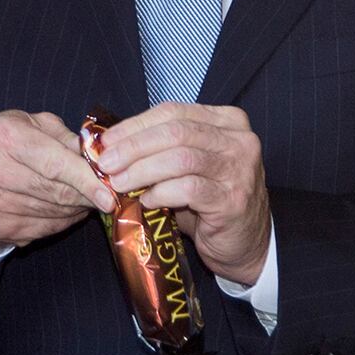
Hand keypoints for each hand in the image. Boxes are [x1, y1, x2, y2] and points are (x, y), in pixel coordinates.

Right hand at [0, 110, 113, 251]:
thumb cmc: (0, 144)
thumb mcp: (28, 124)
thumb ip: (64, 136)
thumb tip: (97, 156)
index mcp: (5, 139)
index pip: (55, 164)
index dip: (86, 180)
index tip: (109, 191)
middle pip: (58, 191)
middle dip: (89, 194)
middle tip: (109, 190)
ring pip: (57, 212)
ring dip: (80, 206)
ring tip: (88, 194)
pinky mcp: (3, 230)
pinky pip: (49, 227)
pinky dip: (66, 218)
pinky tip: (68, 206)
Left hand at [98, 103, 270, 285]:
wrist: (249, 243)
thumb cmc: (213, 201)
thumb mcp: (191, 166)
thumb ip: (164, 150)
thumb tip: (112, 145)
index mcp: (228, 121)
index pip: (174, 111)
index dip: (136, 125)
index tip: (107, 141)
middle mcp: (238, 140)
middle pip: (176, 131)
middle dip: (134, 146)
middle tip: (106, 163)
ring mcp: (239, 169)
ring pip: (180, 157)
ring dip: (141, 170)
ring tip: (118, 183)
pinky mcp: (233, 199)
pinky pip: (188, 189)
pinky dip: (160, 193)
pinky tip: (144, 201)